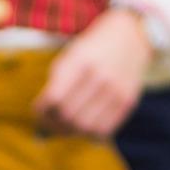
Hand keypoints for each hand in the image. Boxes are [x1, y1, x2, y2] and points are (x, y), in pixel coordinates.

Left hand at [34, 7, 151, 137]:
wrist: (131, 37)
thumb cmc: (92, 49)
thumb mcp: (71, 56)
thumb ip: (57, 83)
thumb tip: (43, 115)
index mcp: (81, 61)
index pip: (54, 97)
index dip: (42, 110)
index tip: (38, 110)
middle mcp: (100, 76)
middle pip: (69, 115)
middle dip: (53, 123)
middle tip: (48, 122)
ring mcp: (116, 90)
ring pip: (86, 127)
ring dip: (70, 131)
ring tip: (63, 126)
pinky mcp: (128, 101)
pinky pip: (104, 129)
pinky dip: (89, 133)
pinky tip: (82, 125)